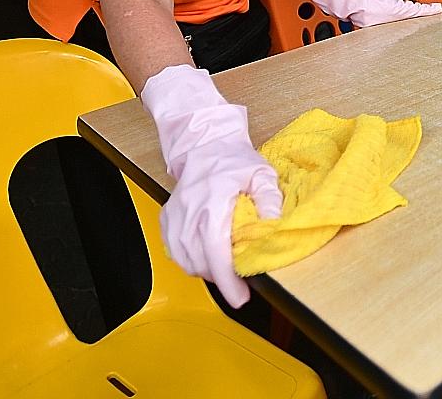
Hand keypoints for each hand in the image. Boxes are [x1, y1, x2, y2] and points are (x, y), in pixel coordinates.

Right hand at [140, 65, 282, 306]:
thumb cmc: (233, 159)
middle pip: (200, 262)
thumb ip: (270, 199)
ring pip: (185, 261)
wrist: (204, 144)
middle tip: (239, 281)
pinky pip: (174, 252)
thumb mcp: (261, 173)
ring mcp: (174, 217)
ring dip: (205, 270)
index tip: (240, 297)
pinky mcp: (166, 220)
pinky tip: (205, 256)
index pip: (215, 251)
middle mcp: (188, 213)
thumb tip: (275, 225)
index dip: (227, 280)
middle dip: (221, 278)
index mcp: (212, 203)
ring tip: (224, 267)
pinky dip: (190, 261)